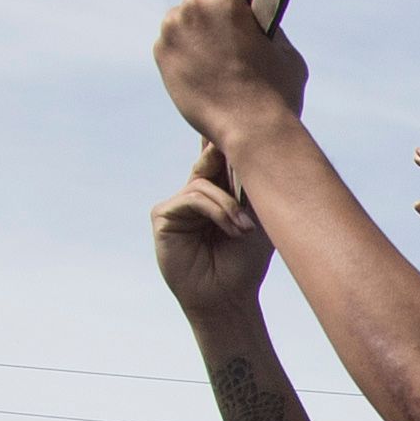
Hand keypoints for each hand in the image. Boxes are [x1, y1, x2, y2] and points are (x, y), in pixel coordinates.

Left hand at [151, 0, 311, 146]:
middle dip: (207, 8)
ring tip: (211, 59)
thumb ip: (268, 27)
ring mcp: (173, 31)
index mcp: (229, 0)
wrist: (252, 130)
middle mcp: (195, 8)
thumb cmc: (278, 92)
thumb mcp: (286, 52)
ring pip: (179, 19)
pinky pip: (168, 43)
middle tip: (222, 34)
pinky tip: (200, 73)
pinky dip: (180, 52)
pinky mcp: (161, 54)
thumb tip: (256, 16)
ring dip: (191, 30)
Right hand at [151, 144, 276, 310]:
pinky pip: (191, 199)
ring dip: (229, 206)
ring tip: (245, 229)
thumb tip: (253, 147)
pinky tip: (232, 229)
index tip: (249, 123)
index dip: (230, 141)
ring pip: (203, 183)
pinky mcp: (163, 215)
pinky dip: (216, 211)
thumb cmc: (245, 262)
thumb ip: (250, 187)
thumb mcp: (256, 218)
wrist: (229, 297)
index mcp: (216, 192)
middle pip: (208, 160)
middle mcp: (194, 193)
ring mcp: (177, 203)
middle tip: (246, 150)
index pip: (219, 157)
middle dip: (230, 157)